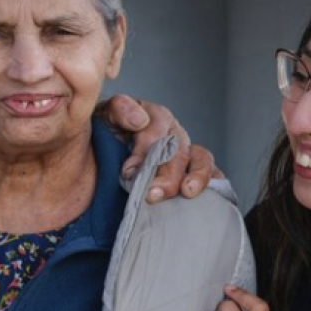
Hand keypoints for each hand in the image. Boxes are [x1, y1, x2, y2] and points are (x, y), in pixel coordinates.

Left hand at [97, 95, 221, 202]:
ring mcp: (185, 154)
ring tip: (186, 193)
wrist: (97, 163)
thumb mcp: (102, 117)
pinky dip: (211, 187)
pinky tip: (202, 200)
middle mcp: (173, 133)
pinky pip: (213, 177)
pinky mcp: (193, 174)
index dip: (145, 149)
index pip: (157, 127)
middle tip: (152, 194)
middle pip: (179, 149)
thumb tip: (139, 120)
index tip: (128, 171)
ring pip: (202, 159)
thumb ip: (118, 110)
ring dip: (196, 177)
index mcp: (153, 116)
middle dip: (167, 173)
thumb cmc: (100, 138)